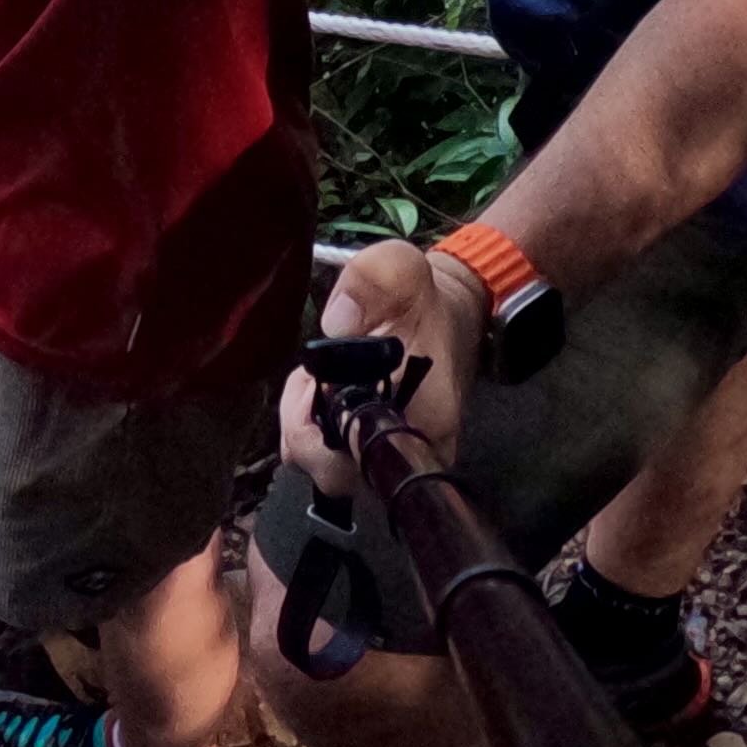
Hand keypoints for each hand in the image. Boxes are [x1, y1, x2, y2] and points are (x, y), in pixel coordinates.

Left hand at [276, 235, 474, 496]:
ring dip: (304, 423)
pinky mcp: (372, 454)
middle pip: (330, 477)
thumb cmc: (424, 300)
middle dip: (302, 424)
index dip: (317, 436)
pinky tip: (318, 391)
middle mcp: (408, 458)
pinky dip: (311, 426)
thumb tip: (337, 324)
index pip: (359, 468)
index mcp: (424, 425)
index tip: (314, 386)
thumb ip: (373, 280)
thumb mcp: (403, 269)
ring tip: (314, 379)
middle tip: (307, 378)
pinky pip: (326, 457)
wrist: (444, 318)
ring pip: (321, 469)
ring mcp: (389, 461)